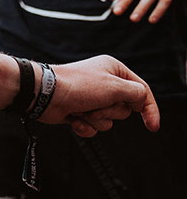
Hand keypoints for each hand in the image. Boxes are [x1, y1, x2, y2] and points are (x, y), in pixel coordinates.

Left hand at [41, 55, 158, 137]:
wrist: (46, 94)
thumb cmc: (79, 86)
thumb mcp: (115, 86)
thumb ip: (137, 94)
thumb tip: (140, 101)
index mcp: (114, 70)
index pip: (141, 91)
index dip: (149, 109)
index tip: (152, 127)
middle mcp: (104, 83)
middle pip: (124, 109)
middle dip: (110, 111)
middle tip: (96, 103)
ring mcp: (91, 99)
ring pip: (109, 121)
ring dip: (96, 119)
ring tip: (81, 109)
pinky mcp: (80, 111)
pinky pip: (93, 128)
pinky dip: (84, 126)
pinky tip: (73, 118)